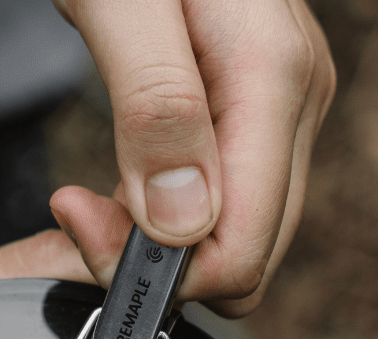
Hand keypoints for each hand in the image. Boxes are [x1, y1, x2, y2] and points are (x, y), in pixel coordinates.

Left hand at [49, 0, 334, 316]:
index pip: (242, 251)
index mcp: (273, 77)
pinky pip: (228, 204)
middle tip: (78, 213)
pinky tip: (120, 189)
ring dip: (161, 246)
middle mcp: (299, 100)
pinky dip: (170, 219)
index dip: (162, 271)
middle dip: (161, 266)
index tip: (78, 221)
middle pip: (249, 257)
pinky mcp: (263, 111)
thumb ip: (155, 107)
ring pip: (239, 238)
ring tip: (90, 198)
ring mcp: (288, 107)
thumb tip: (183, 225)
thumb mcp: (119, 1)